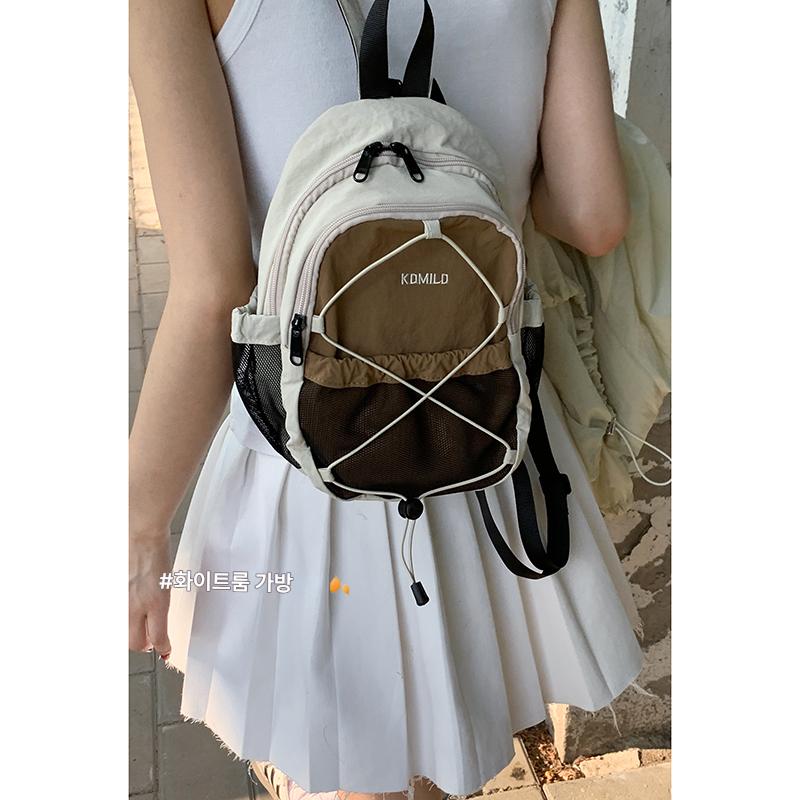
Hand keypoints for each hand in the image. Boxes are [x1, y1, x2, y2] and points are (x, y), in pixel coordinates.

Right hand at [129, 529, 171, 659]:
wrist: (143, 535)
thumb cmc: (159, 554)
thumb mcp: (167, 583)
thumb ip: (161, 604)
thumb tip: (158, 621)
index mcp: (157, 602)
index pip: (159, 637)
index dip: (162, 647)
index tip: (166, 649)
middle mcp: (138, 604)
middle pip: (136, 643)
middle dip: (144, 645)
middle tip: (152, 639)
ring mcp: (123, 599)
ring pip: (125, 630)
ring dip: (133, 631)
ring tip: (141, 621)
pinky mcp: (113, 593)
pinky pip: (116, 613)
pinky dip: (123, 614)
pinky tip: (129, 605)